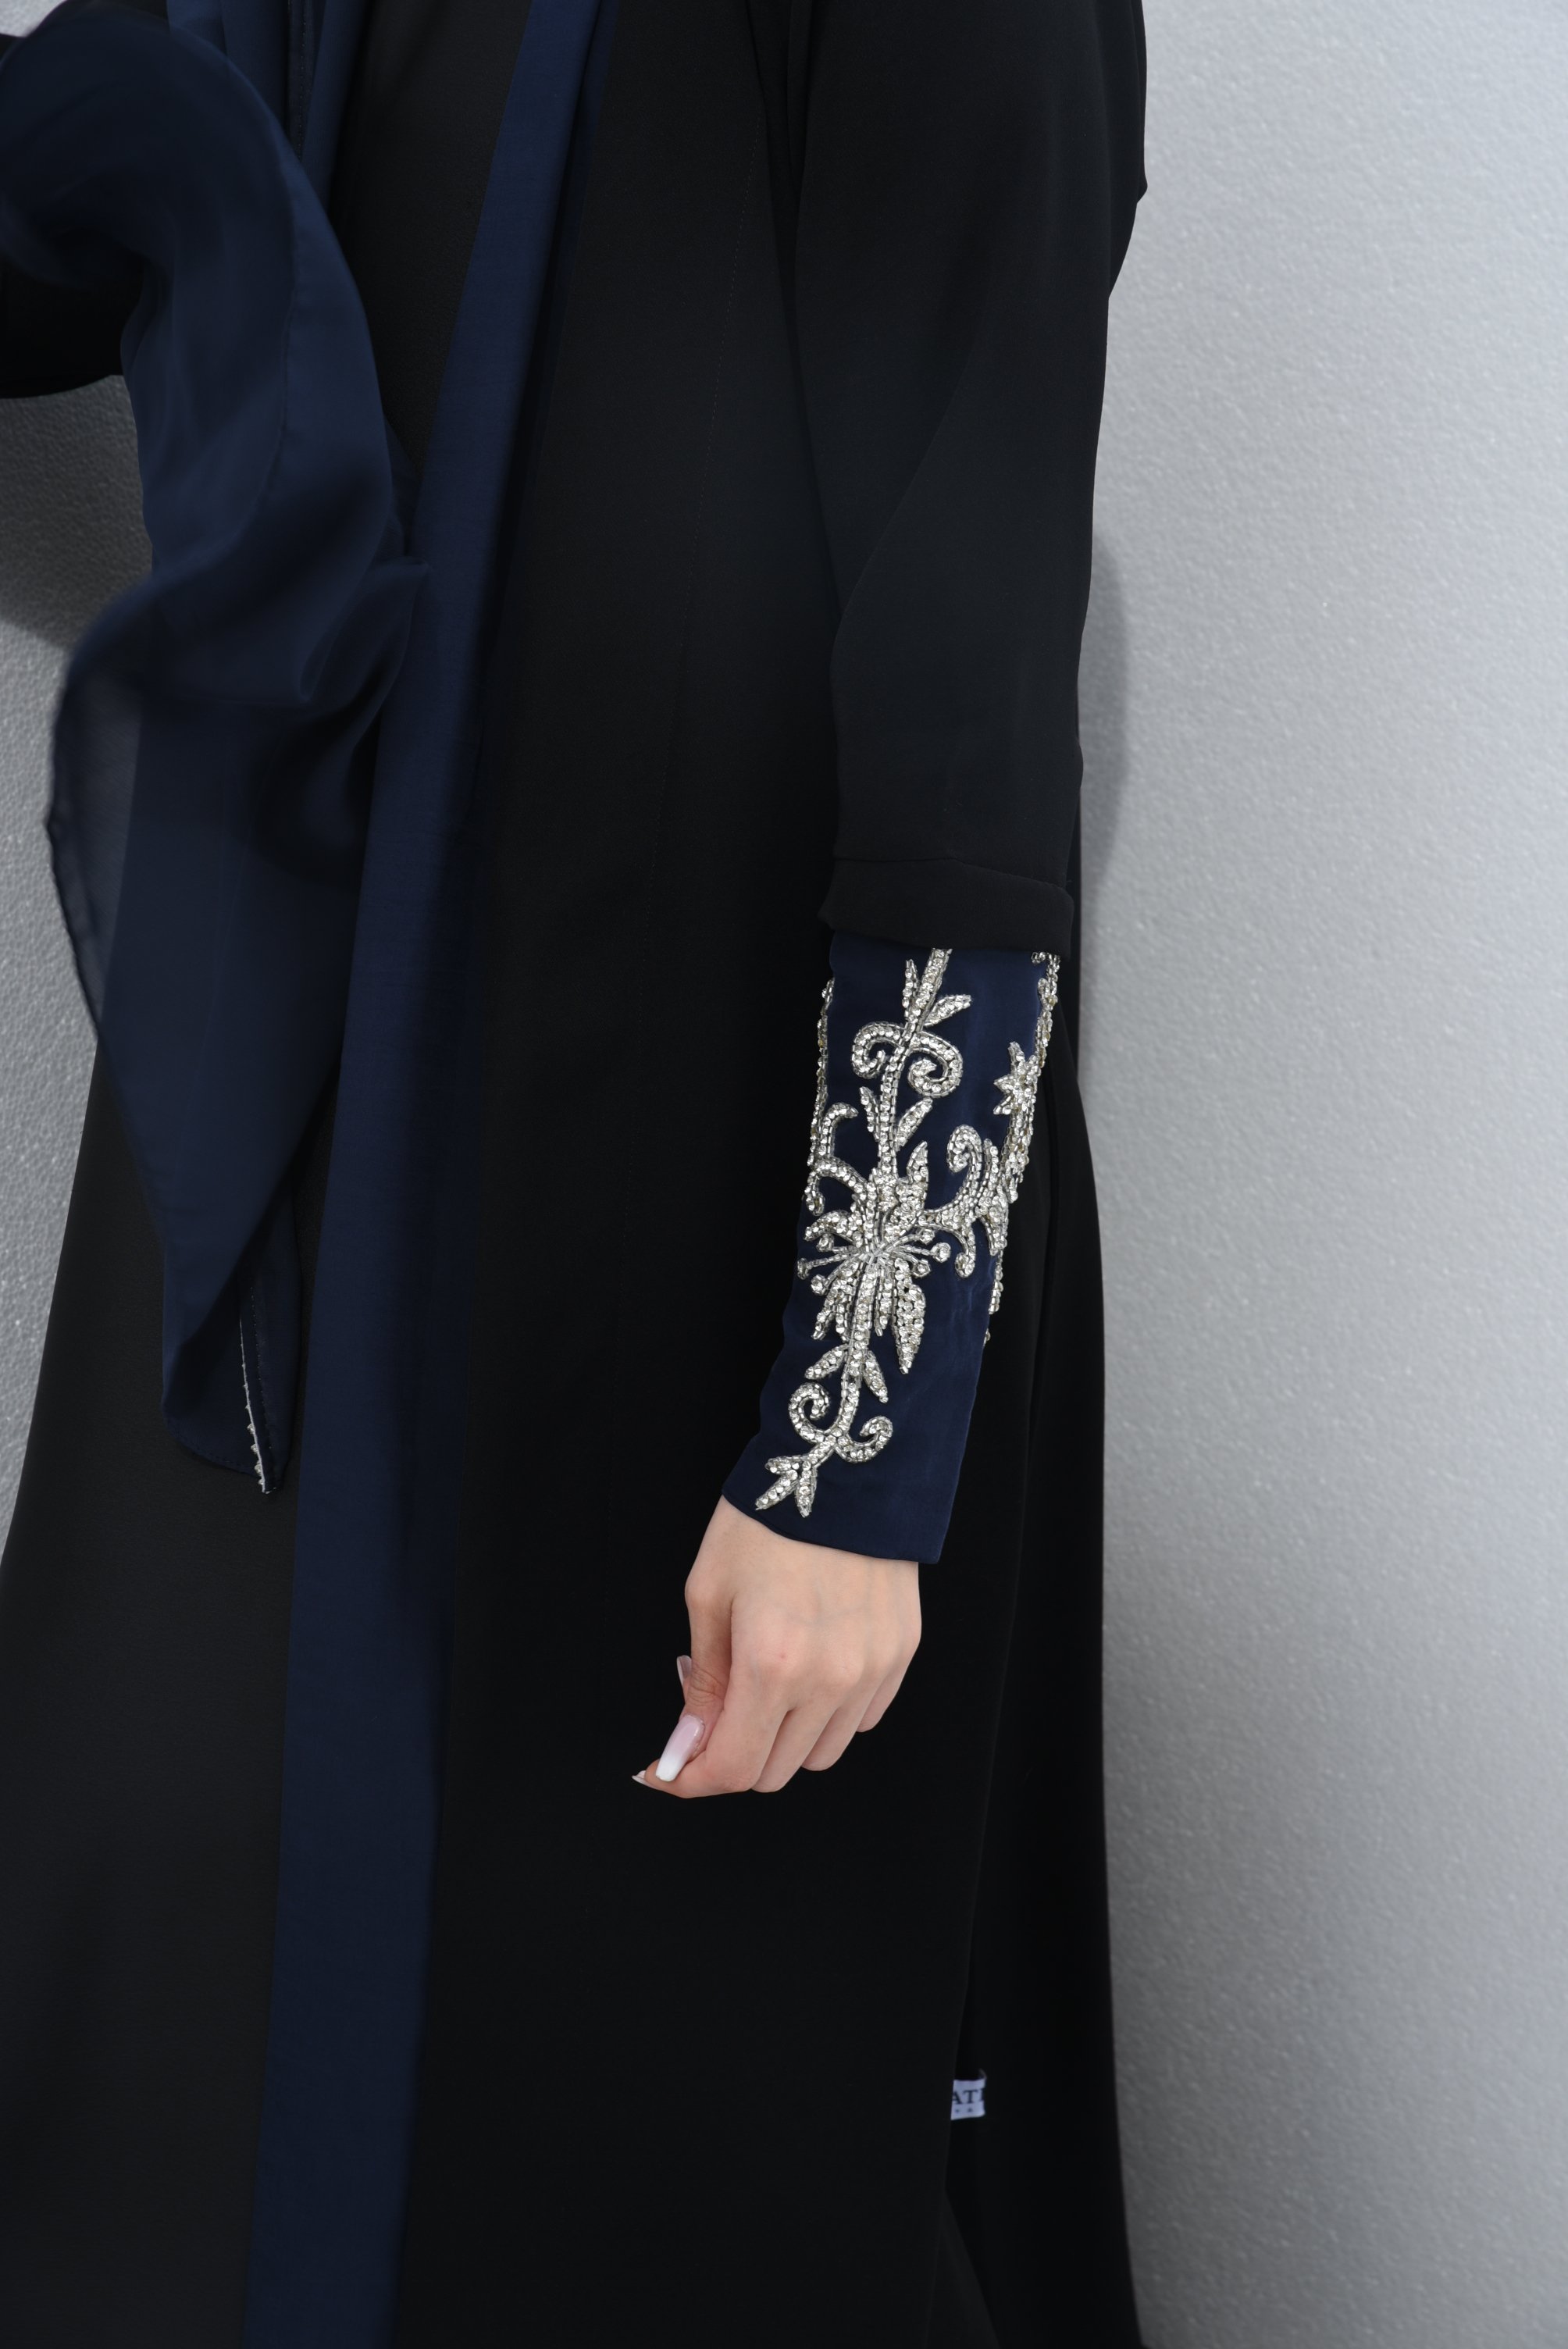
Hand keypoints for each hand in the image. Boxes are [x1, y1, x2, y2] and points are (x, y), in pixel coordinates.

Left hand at [634, 1496, 919, 1797]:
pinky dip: (826, 1714)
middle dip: (732, 1755)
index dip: (692, 1780)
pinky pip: (859, 1720)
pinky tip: (807, 1669)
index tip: (669, 1771)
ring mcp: (872, 1671)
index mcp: (773, 1663)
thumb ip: (702, 1683)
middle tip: (711, 1711)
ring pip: (819, 1755)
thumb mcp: (708, 1595)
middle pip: (774, 1772)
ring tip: (763, 1682)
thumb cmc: (766, 1522)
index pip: (732, 1767)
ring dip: (782, 1739)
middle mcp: (830, 1679)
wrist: (842, 1468)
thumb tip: (688, 1748)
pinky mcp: (899, 1656)